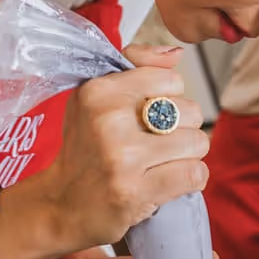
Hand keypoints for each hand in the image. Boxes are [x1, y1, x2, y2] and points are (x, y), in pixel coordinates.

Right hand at [38, 45, 208, 254]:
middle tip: (156, 144)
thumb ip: (136, 65)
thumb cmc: (86, 147)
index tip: (149, 116)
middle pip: (191, 111)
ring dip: (188, 156)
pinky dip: (190, 179)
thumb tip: (175, 54)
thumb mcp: (96, 96)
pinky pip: (195, 174)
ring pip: (197, 143)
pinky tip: (169, 180)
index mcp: (98, 91)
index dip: (169, 99)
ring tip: (162, 162)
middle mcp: (108, 121)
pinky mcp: (135, 191)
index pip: (171, 80)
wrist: (61, 204)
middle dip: (182, 129)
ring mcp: (122, 158)